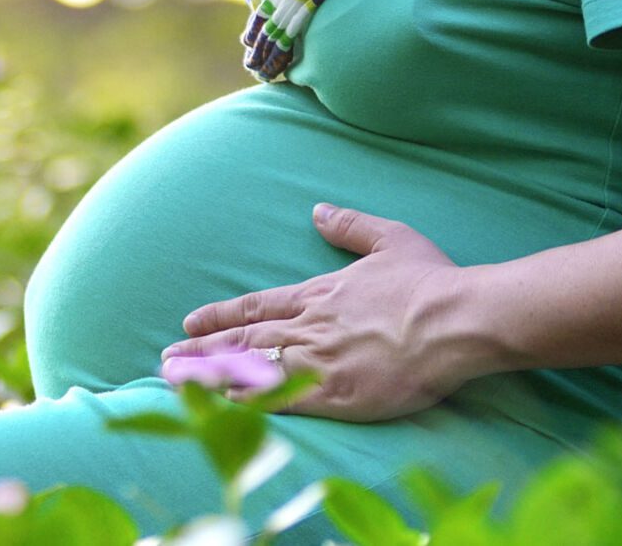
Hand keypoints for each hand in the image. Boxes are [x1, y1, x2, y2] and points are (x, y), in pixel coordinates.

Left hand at [158, 203, 496, 421]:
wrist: (455, 320)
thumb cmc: (429, 281)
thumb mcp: (390, 238)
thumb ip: (351, 226)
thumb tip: (318, 210)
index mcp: (319, 294)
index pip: (256, 306)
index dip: (220, 316)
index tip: (190, 323)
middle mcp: (310, 327)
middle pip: (243, 339)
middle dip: (201, 349)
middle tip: (166, 357)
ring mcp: (319, 361)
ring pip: (252, 369)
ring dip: (210, 376)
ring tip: (176, 382)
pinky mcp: (336, 394)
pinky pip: (281, 400)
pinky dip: (247, 403)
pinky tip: (221, 410)